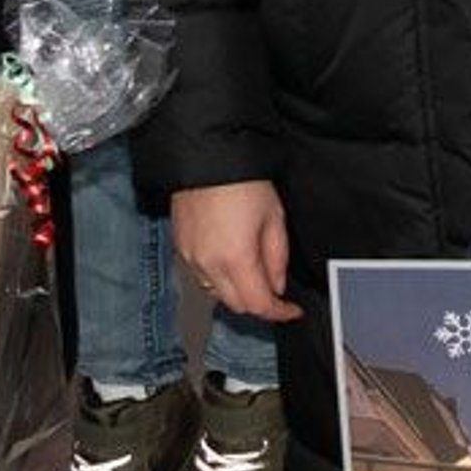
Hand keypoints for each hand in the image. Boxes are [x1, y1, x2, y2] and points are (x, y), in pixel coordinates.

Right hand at [172, 179, 297, 323]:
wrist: (207, 158)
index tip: (291, 310)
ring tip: (254, 269)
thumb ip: (277, 257)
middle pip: (235, 304)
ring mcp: (189, 258)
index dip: (279, 312)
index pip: (258, 304)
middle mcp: (207, 264)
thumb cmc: (242, 181)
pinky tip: (231, 257)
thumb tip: (277, 285)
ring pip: (216, 292)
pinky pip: (201, 275)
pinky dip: (219, 276)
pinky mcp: (179, 248)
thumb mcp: (274, 218)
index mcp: (235, 258)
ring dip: (237, 290)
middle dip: (259, 302)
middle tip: (276, 290)